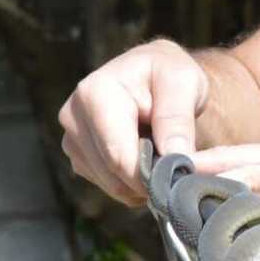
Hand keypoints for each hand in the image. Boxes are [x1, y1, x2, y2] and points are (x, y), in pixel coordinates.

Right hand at [59, 40, 208, 206]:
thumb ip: (177, 119)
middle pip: (115, 175)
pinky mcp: (79, 157)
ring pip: (114, 185)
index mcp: (94, 94)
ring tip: (168, 156)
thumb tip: (176, 157)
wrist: (154, 74)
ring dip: (146, 183)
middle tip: (186, 167)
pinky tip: (150, 160)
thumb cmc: (169, 74)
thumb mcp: (184, 82)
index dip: (154, 175)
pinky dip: (136, 184)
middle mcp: (74, 117)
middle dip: (154, 179)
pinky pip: (111, 186)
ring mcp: (73, 139)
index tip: (185, 175)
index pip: (119, 156)